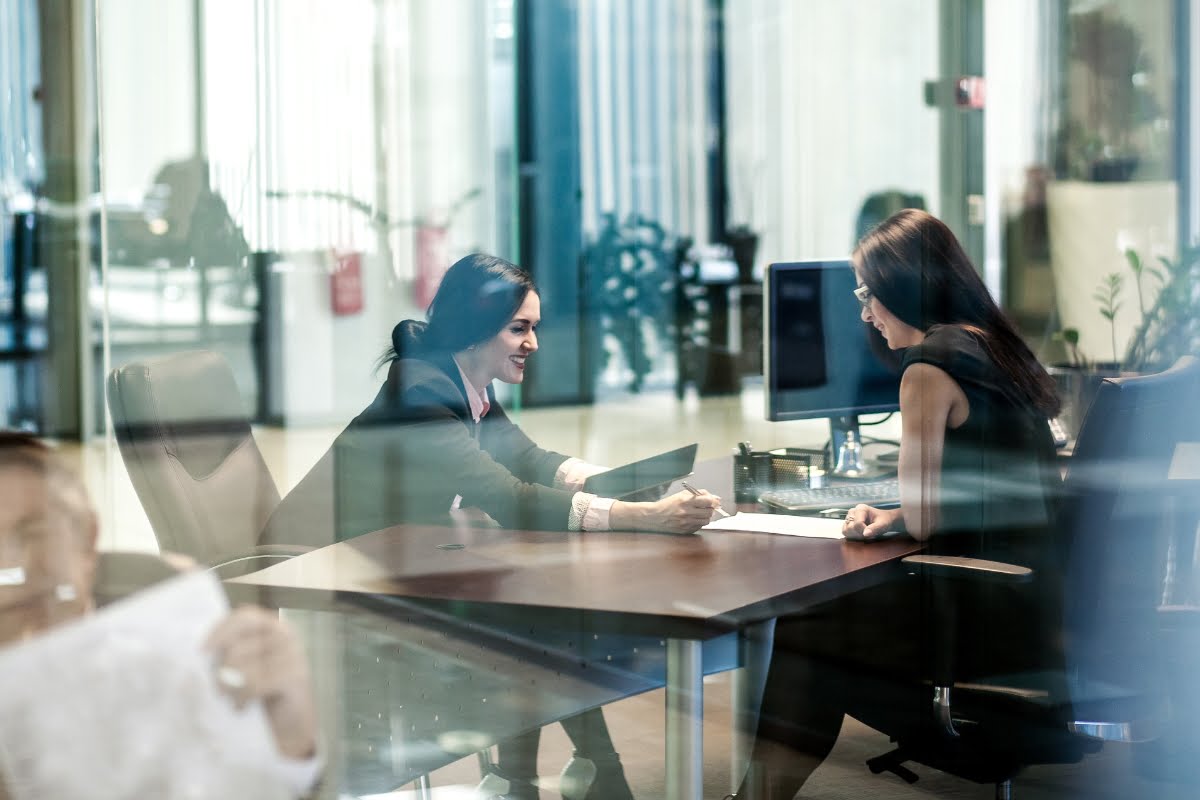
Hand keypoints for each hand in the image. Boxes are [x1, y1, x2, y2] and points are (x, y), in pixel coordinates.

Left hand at [205, 606, 317, 759]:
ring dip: (231, 688)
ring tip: (232, 699)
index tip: (202, 651)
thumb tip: (203, 651)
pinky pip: (255, 684)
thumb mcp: (248, 666)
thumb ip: (234, 651)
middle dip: (221, 671)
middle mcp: (286, 635)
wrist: (291, 724)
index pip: (244, 617)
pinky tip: (241, 707)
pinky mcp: (296, 677)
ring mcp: (294, 655)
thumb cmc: (265, 693)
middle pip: (238, 646)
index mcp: (274, 627)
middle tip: (219, 690)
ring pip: (244, 666)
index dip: (220, 631)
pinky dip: (243, 698)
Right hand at [612, 489, 721, 533]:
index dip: (713, 501)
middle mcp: (687, 512)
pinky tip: (693, 519)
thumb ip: (697, 494)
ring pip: (706, 521)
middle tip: (707, 507)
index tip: (715, 501)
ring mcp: (687, 523)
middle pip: (709, 512)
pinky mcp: (686, 530)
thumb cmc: (668, 504)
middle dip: (710, 509)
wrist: (655, 517)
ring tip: (699, 513)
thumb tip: (713, 497)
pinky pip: (699, 527)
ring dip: (705, 517)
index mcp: (686, 501)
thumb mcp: (681, 495)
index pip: (707, 501)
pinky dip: (699, 523)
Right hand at [842, 504, 901, 540]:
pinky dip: (852, 536)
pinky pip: (845, 532)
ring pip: (845, 530)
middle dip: (859, 533)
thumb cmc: (884, 520)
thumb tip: (865, 534)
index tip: (872, 532)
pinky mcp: (847, 523)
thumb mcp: (883, 524)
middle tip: (869, 533)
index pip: (858, 523)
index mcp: (861, 508)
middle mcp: (852, 512)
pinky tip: (860, 535)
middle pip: (850, 527)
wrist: (884, 520)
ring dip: (855, 535)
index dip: (864, 531)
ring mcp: (849, 517)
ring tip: (864, 534)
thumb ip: (875, 528)